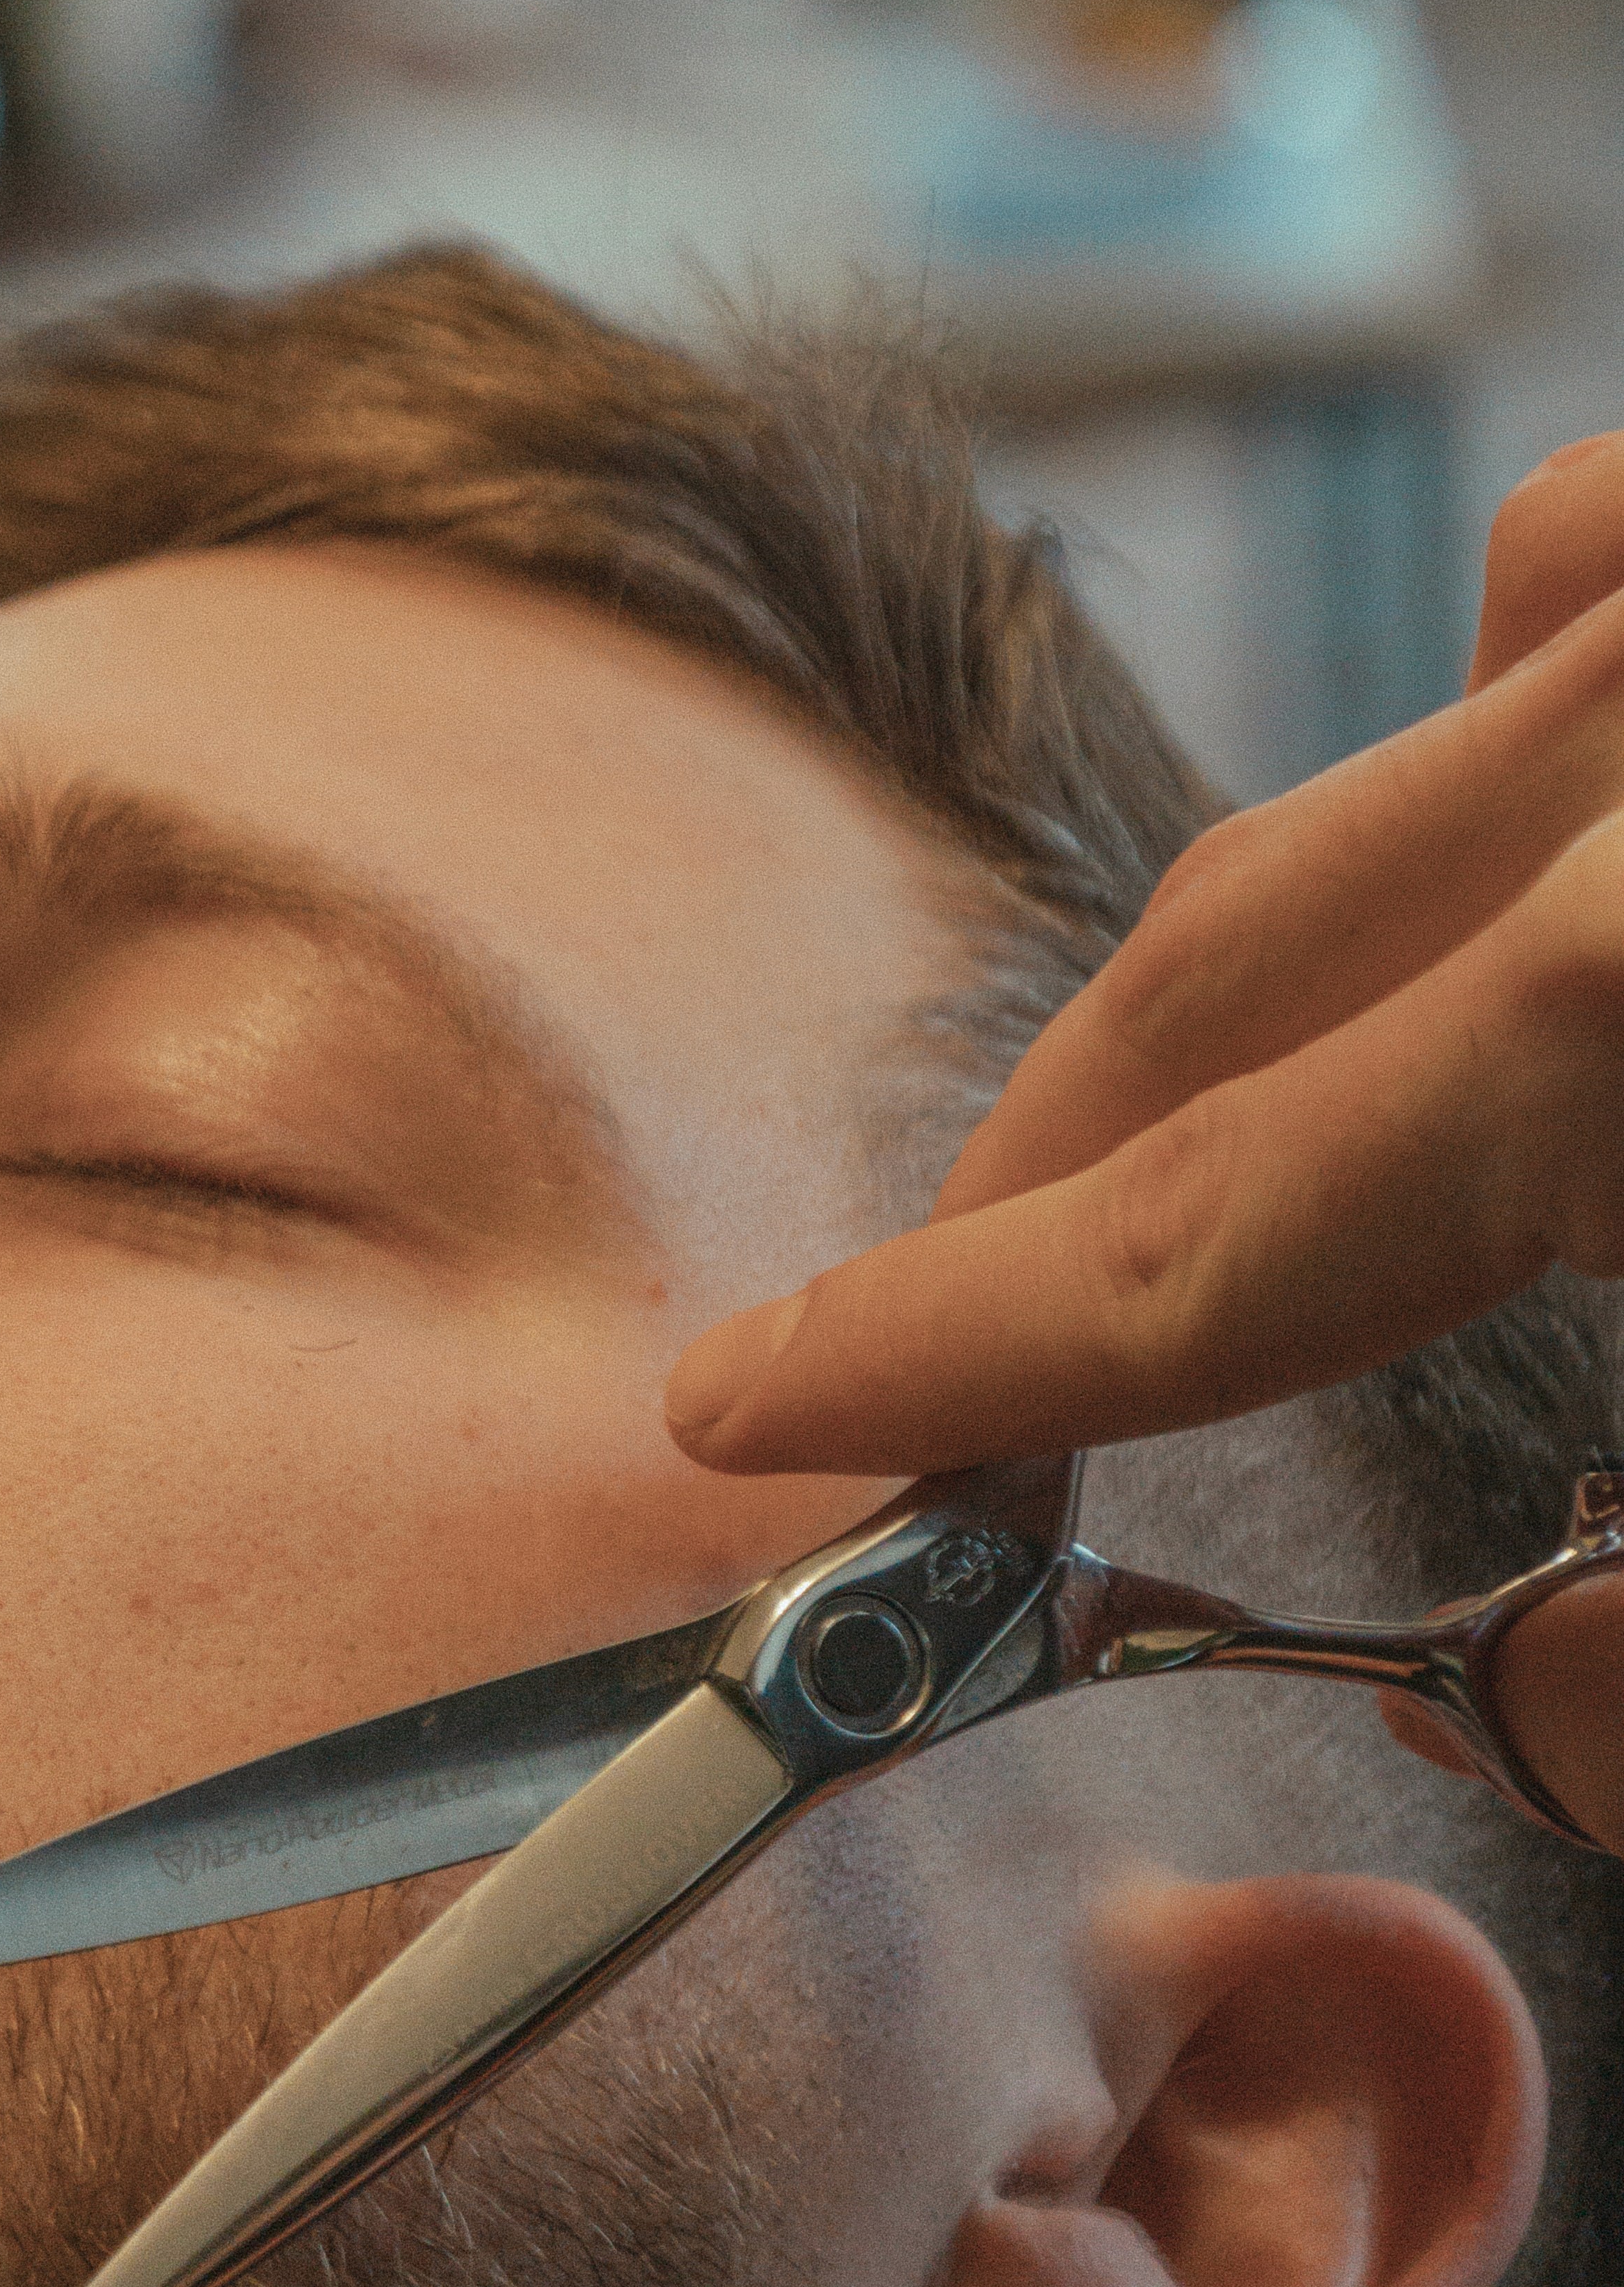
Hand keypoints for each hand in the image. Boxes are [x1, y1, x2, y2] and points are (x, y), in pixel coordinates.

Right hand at [665, 432, 1623, 1847]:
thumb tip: (1542, 1708)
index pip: (1205, 1226)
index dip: (945, 1348)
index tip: (748, 1411)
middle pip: (1240, 964)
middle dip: (1046, 1164)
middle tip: (913, 1337)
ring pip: (1433, 712)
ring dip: (1290, 933)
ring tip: (1201, 1111)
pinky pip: (1606, 578)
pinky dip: (1531, 686)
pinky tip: (1520, 759)